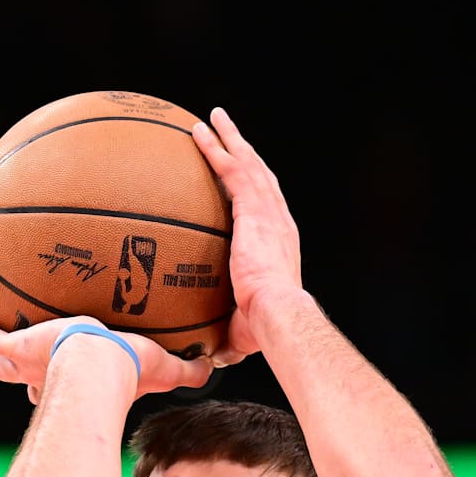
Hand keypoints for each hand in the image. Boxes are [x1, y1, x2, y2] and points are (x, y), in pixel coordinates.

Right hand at [0, 304, 212, 403]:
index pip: (68, 387)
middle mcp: (48, 377)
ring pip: (0, 362)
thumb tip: (213, 363)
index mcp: (78, 382)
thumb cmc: (128, 371)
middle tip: (26, 357)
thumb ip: (189, 368)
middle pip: (28, 379)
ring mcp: (27, 362)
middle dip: (26, 373)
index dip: (65, 383)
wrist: (98, 366)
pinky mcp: (15, 346)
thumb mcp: (163, 368)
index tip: (68, 372)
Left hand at [192, 107, 305, 366]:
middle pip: (261, 176)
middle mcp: (278, 221)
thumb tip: (206, 358)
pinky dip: (216, 148)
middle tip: (229, 133)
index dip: (255, 192)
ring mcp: (268, 211)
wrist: (275, 315)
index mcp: (278, 245)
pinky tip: (197, 132)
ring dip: (230, 138)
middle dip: (245, 153)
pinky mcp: (254, 209)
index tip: (242, 180)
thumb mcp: (241, 329)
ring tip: (214, 118)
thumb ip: (224, 336)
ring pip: (248, 164)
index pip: (267, 210)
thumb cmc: (264, 329)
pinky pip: (231, 169)